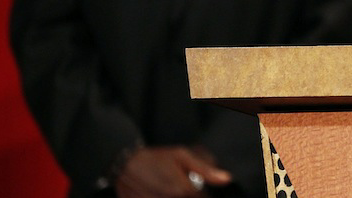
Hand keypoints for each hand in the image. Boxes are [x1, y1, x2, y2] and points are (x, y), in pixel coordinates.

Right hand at [115, 145, 232, 197]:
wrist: (124, 164)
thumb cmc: (155, 158)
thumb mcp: (182, 156)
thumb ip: (205, 170)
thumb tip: (226, 179)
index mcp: (182, 190)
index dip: (202, 195)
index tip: (195, 188)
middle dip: (187, 196)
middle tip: (178, 187)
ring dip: (173, 197)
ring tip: (168, 189)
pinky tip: (158, 192)